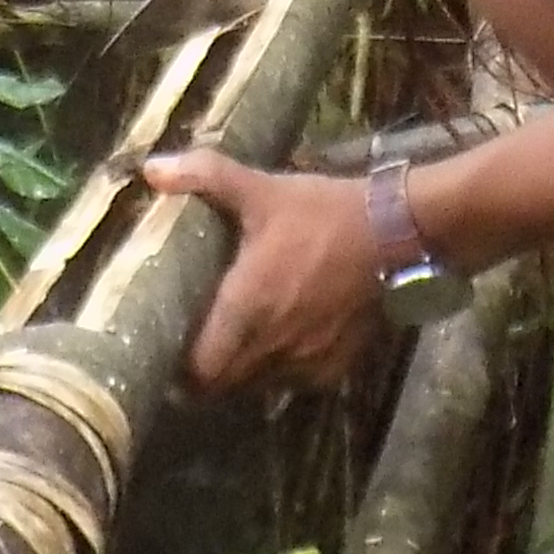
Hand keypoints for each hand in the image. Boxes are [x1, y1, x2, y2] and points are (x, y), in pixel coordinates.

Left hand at [150, 148, 383, 396]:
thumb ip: (206, 177)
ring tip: (233, 345)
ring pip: (257, 386)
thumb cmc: (325, 214)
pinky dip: (280, 371)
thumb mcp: (264, 190)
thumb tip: (152, 167)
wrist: (400, 234)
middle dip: (205, 372)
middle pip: (223, 385)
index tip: (168, 349)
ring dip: (241, 373)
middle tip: (194, 346)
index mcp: (246, 307)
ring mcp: (306, 361)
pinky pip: (294, 383)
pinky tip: (279, 342)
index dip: (180, 368)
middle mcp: (272, 345)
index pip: (200, 370)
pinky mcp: (334, 366)